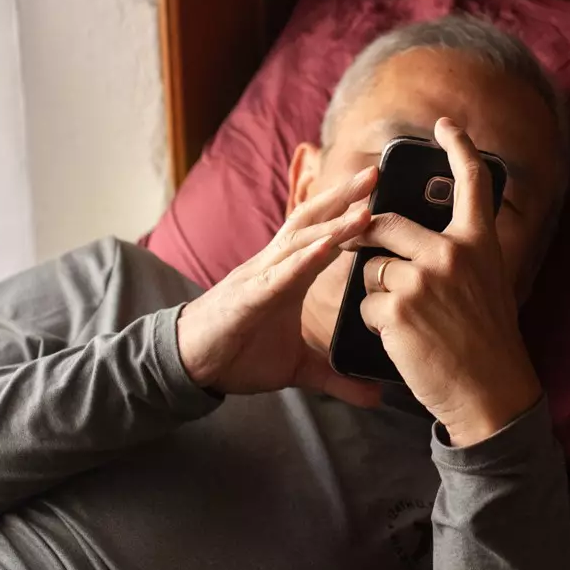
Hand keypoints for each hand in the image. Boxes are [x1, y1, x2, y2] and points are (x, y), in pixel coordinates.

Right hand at [175, 167, 385, 407]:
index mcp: (288, 274)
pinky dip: (304, 258)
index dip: (349, 211)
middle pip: (311, 220)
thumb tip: (374, 397)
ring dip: (333, 222)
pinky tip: (327, 246)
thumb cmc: (237, 354)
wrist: (188, 364)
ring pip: (299, 240)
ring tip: (365, 208)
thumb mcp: (297, 367)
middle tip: (376, 172)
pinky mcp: (248, 298)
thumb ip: (335, 377)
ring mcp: (260, 277)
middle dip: (343, 196)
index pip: (322, 233)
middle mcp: (274, 265)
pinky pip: (279, 274)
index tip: (381, 193)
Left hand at [354, 118, 542, 446]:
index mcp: (479, 243)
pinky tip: (400, 338)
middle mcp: (451, 253)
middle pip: (385, 223)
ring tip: (404, 318)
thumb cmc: (486, 341)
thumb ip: (458, 254)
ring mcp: (422, 280)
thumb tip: (416, 237)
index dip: (458, 147)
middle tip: (357, 244)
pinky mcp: (396, 309)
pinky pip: (364, 302)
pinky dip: (373, 320)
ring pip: (369, 267)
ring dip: (373, 290)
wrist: (489, 393)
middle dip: (364, 236)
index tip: (446, 125)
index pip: (471, 182)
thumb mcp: (487, 283)